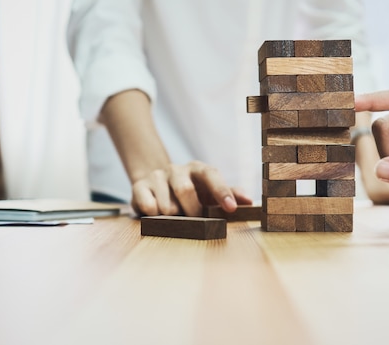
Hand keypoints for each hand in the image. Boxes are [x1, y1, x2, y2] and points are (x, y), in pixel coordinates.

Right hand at [131, 160, 252, 215]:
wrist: (155, 182)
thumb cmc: (191, 190)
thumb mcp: (210, 191)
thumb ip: (230, 194)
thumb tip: (249, 201)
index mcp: (198, 169)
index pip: (212, 175)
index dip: (222, 191)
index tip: (231, 208)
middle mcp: (177, 169)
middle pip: (185, 190)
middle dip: (192, 211)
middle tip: (194, 220)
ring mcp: (157, 176)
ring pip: (165, 204)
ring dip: (172, 217)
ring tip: (174, 216)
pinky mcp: (139, 186)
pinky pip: (147, 206)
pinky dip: (154, 215)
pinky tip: (156, 214)